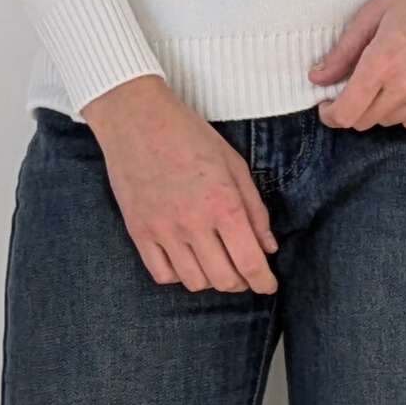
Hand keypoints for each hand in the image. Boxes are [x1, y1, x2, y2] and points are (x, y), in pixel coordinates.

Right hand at [80, 75, 278, 294]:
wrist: (137, 119)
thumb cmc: (189, 134)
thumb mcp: (233, 162)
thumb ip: (254, 207)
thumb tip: (267, 246)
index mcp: (223, 202)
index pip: (249, 262)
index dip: (264, 282)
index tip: (268, 285)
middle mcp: (193, 223)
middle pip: (224, 279)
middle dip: (242, 282)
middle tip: (246, 271)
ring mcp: (162, 230)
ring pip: (194, 282)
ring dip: (212, 279)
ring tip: (217, 262)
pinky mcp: (139, 232)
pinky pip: (162, 275)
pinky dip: (180, 275)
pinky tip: (187, 259)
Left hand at [308, 0, 405, 130]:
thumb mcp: (374, 12)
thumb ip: (344, 51)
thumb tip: (317, 76)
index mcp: (384, 61)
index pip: (348, 112)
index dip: (331, 115)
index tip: (326, 105)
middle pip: (365, 121)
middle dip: (352, 108)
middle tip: (353, 85)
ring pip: (390, 122)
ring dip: (378, 107)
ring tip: (385, 78)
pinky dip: (404, 110)